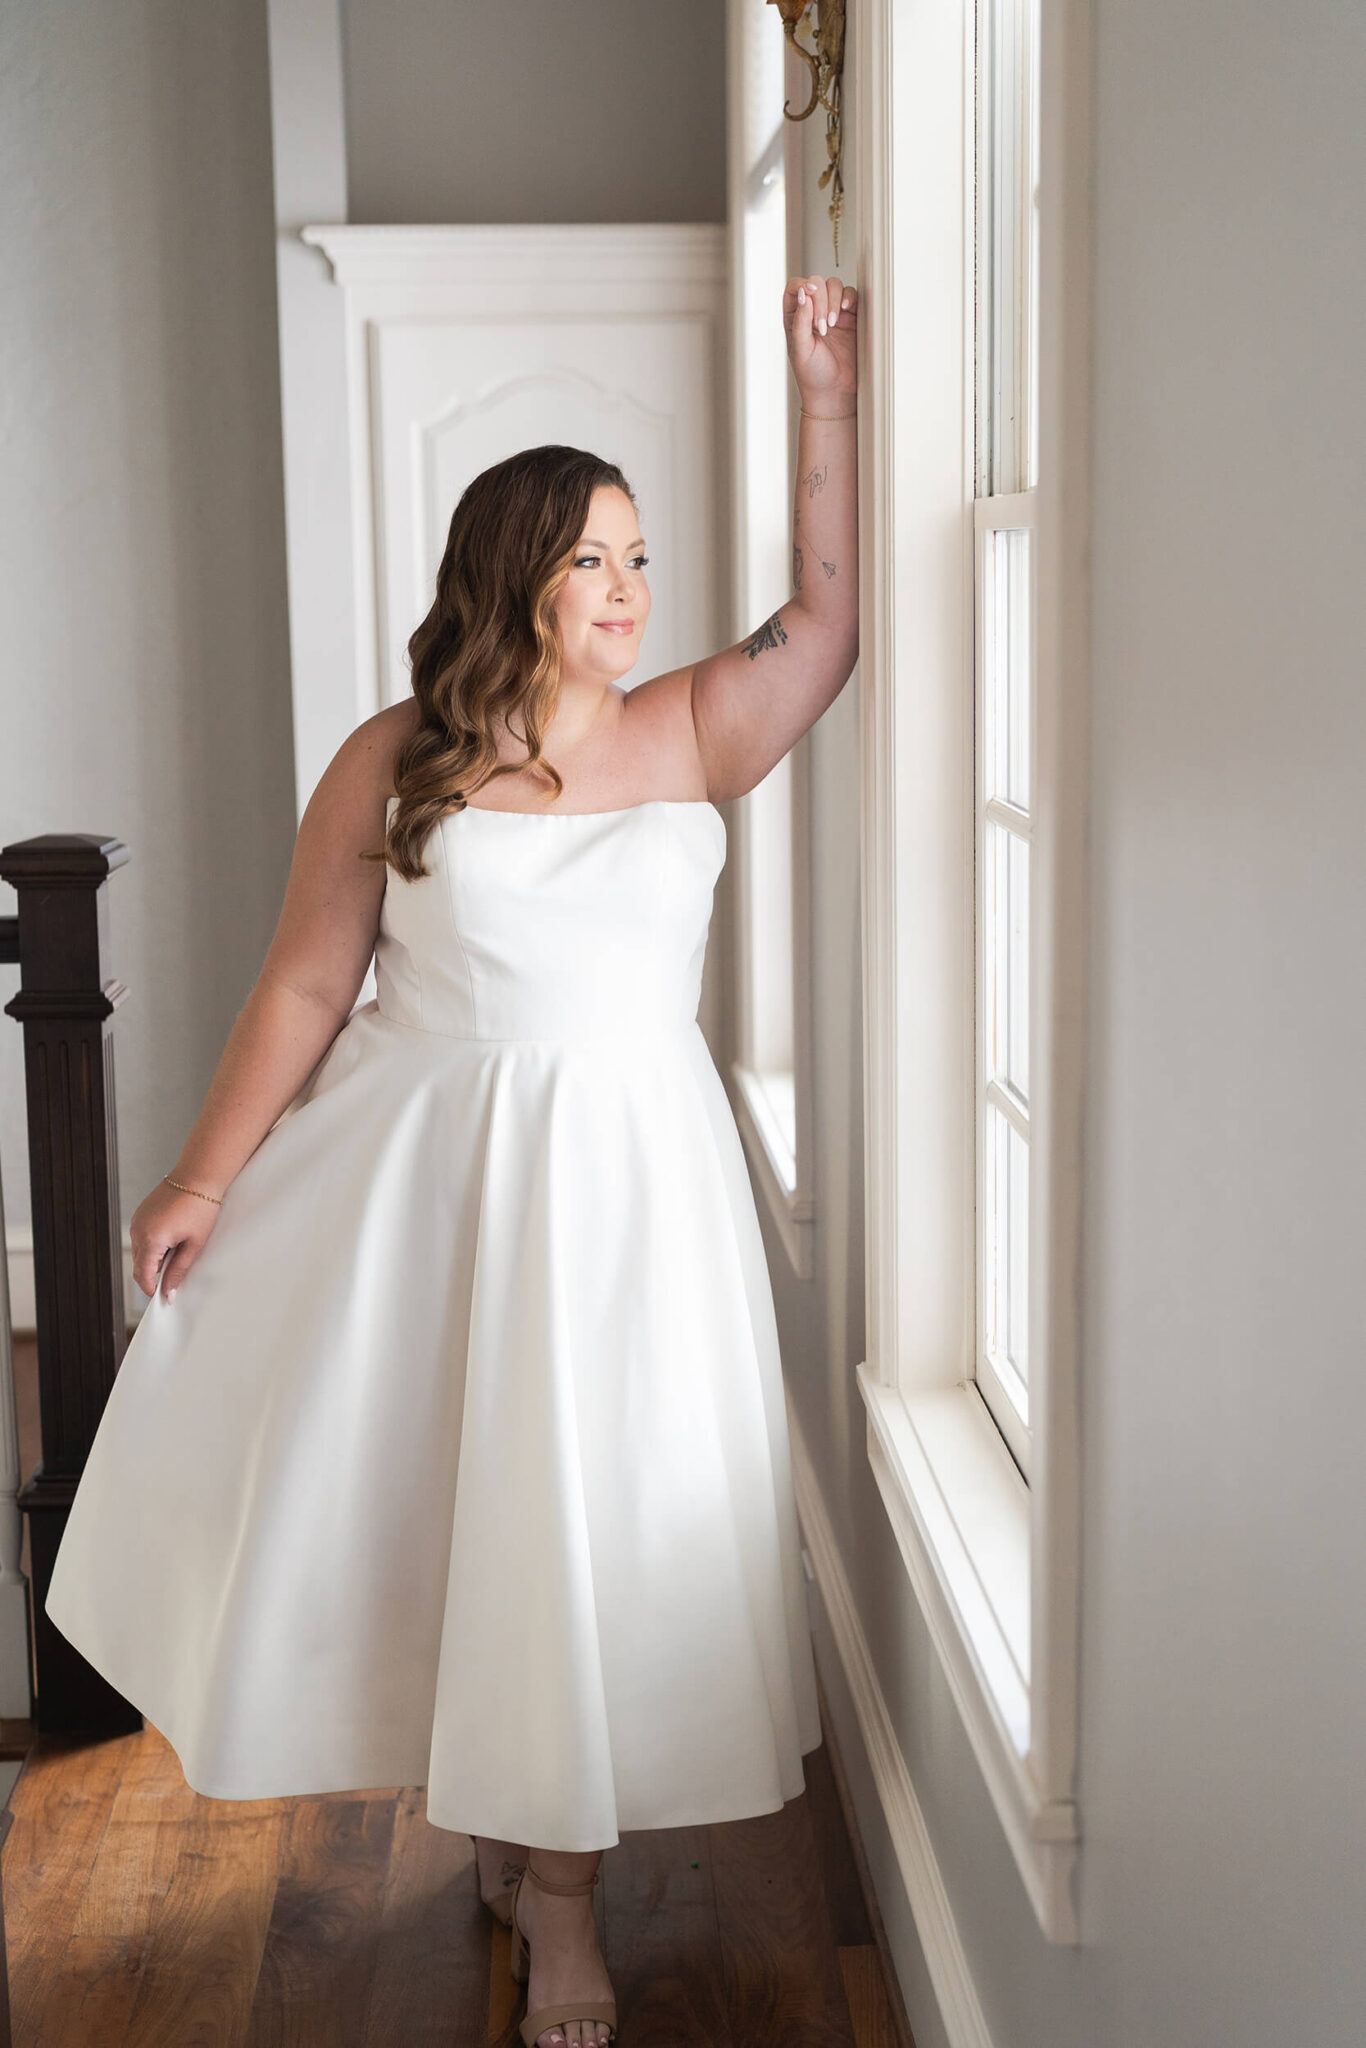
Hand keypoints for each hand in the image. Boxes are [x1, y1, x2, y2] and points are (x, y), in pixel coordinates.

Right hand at [130, 1176, 223, 1302]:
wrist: (198, 1177)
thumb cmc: (201, 1207)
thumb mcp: (194, 1244)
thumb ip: (178, 1270)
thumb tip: (169, 1291)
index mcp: (151, 1240)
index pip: (143, 1275)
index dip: (152, 1289)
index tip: (163, 1297)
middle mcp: (138, 1230)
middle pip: (139, 1265)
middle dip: (153, 1275)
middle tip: (173, 1277)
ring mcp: (137, 1221)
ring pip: (140, 1252)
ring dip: (153, 1259)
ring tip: (177, 1251)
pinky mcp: (140, 1214)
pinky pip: (142, 1237)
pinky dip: (152, 1244)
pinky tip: (171, 1238)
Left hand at [784, 272, 857, 410]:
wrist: (835, 393)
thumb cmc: (813, 376)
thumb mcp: (800, 349)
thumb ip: (800, 321)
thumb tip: (803, 294)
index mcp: (795, 318)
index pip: (795, 288)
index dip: (803, 287)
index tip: (810, 296)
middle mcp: (813, 312)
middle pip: (816, 283)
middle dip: (820, 300)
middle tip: (823, 326)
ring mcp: (832, 313)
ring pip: (834, 286)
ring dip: (834, 300)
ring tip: (833, 324)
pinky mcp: (851, 317)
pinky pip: (851, 296)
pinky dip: (849, 298)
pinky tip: (845, 311)